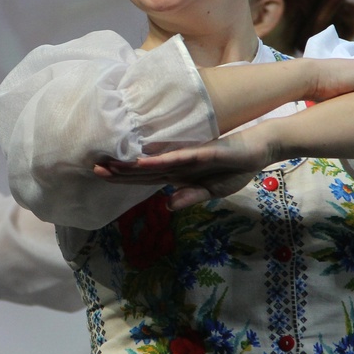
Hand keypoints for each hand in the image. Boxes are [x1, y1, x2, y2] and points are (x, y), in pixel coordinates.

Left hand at [94, 129, 273, 210]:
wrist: (261, 147)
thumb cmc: (236, 167)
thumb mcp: (214, 190)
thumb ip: (192, 196)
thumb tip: (169, 206)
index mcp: (179, 174)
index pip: (145, 178)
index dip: (123, 178)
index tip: (100, 176)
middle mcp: (179, 164)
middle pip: (144, 170)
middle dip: (119, 171)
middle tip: (92, 167)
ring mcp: (190, 157)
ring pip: (155, 164)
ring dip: (132, 166)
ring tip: (109, 164)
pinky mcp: (204, 152)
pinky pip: (178, 159)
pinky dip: (160, 162)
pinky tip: (144, 162)